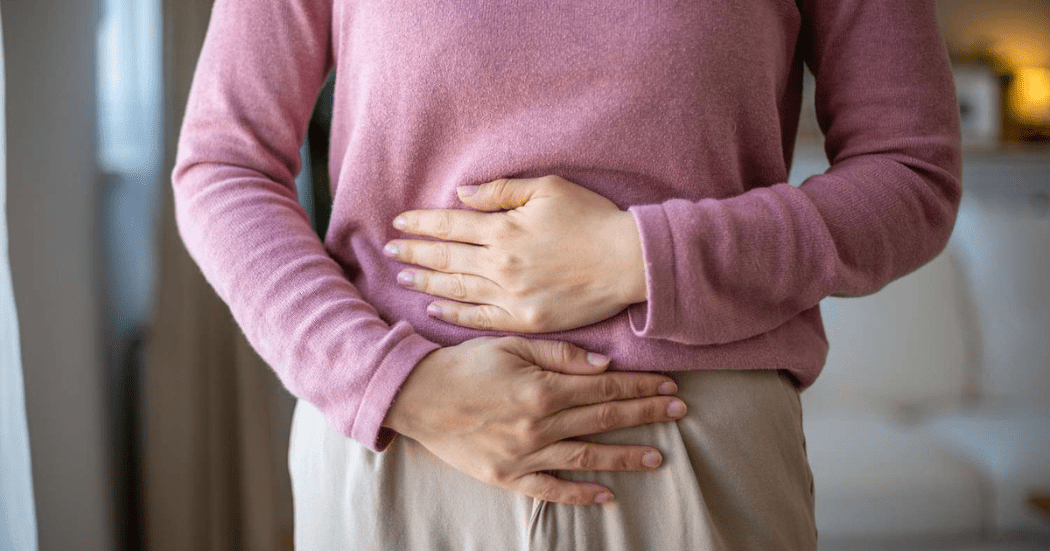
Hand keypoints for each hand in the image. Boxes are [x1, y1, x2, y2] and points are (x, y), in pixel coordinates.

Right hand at [382, 336, 686, 505]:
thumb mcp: (510, 345)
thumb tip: (604, 365)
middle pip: (604, 419)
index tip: (669, 385)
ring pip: (587, 457)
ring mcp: (524, 454)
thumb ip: (560, 356)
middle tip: (679, 412)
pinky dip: (579, 494)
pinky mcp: (507, 476)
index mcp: (542, 388)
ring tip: (658, 457)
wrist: (416, 396)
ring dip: (625, 456)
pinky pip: (550, 489)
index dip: (640, 386)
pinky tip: (606, 495)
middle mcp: (539, 425)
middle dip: (646, 414)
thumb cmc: (463, 365)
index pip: (605, 387)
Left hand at [383, 175, 646, 331]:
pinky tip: (434, 309)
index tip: (399, 222)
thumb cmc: (593, 218)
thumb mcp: (549, 188)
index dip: (421, 223)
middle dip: (413, 253)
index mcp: (505, 230)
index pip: (450, 225)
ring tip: (401, 278)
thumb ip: (502, 191)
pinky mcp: (526, 320)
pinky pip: (481, 318)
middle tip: (388, 250)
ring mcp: (512, 296)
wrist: (629, 262)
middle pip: (445, 258)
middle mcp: (502, 265)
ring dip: (425, 283)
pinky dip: (454, 314)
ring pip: (456, 289)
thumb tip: (462, 194)